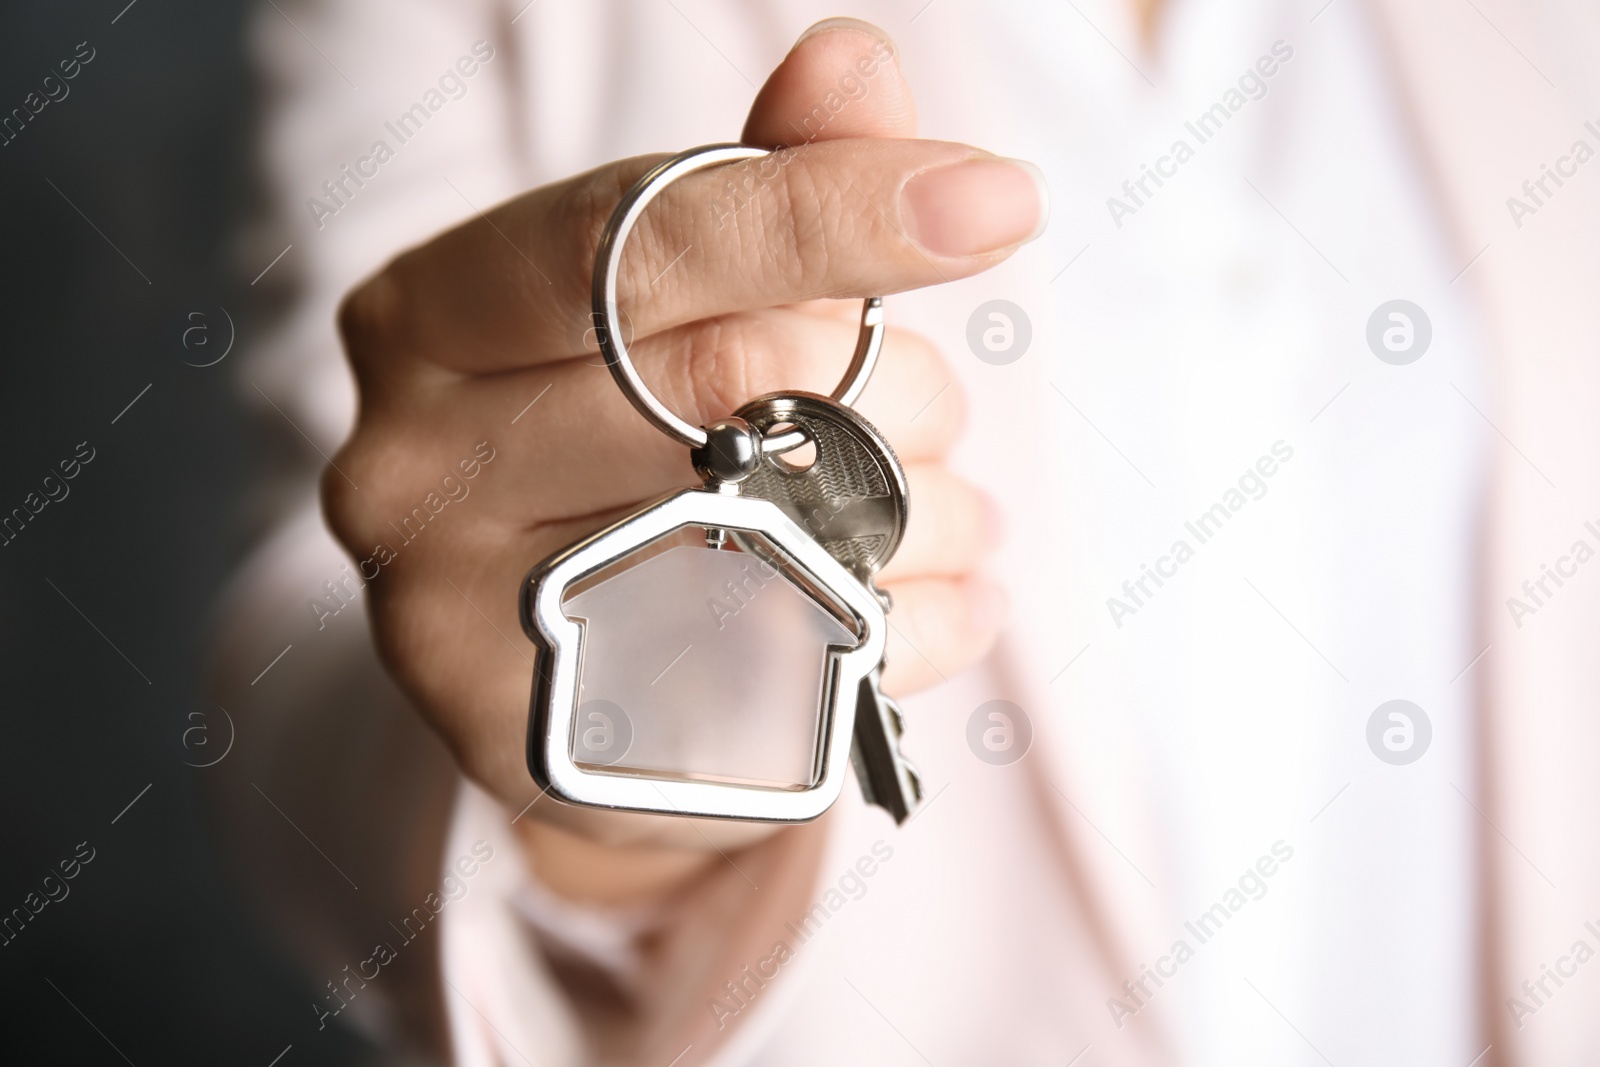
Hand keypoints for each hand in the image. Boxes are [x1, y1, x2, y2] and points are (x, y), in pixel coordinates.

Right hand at [324, 19, 1043, 894]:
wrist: (565, 676)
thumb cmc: (624, 455)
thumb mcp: (669, 306)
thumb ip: (760, 186)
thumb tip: (852, 59)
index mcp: (426, 317)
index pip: (645, 238)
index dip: (835, 211)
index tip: (995, 199)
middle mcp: (406, 466)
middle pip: (732, 383)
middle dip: (896, 388)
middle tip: (936, 410)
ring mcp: (458, 624)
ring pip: (785, 533)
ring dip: (929, 510)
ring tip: (939, 508)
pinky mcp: (547, 750)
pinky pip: (803, 673)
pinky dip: (923, 627)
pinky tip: (930, 603)